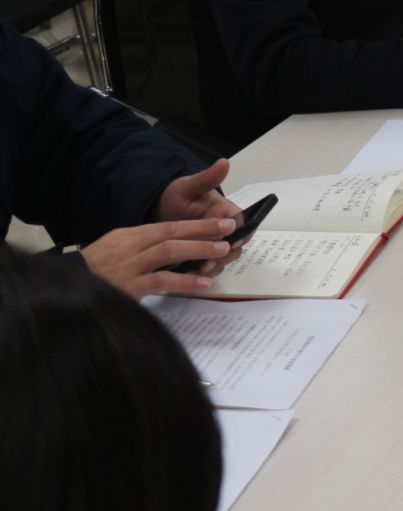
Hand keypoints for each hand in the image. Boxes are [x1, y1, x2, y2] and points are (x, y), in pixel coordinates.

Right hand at [81, 217, 235, 298]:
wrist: (64, 287)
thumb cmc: (93, 272)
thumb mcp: (117, 252)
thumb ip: (143, 248)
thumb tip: (176, 246)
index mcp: (129, 235)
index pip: (167, 226)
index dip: (196, 224)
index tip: (221, 222)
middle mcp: (130, 246)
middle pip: (171, 233)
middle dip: (203, 229)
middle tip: (230, 229)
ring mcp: (128, 266)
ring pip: (168, 251)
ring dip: (198, 249)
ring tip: (222, 250)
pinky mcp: (127, 286)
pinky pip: (161, 280)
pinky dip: (184, 281)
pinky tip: (203, 283)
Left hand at [153, 159, 243, 275]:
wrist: (160, 209)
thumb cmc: (177, 197)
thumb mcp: (188, 187)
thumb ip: (206, 179)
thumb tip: (224, 162)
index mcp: (226, 212)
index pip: (243, 225)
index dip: (238, 235)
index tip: (227, 241)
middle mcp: (225, 229)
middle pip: (236, 245)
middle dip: (224, 255)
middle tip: (208, 263)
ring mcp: (215, 243)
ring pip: (224, 259)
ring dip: (215, 266)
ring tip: (199, 271)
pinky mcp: (204, 255)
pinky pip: (210, 267)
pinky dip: (203, 273)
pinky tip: (191, 277)